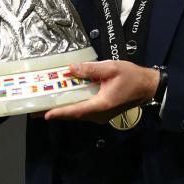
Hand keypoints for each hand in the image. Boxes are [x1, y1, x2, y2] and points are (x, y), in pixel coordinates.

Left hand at [44, 61, 158, 123]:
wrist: (147, 86)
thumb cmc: (132, 77)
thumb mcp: (111, 68)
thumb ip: (91, 69)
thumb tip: (71, 69)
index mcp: (101, 104)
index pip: (76, 110)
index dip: (60, 112)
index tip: (45, 115)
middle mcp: (99, 114)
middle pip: (74, 114)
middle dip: (55, 111)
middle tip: (36, 108)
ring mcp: (101, 115)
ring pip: (78, 113)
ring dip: (63, 109)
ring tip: (46, 103)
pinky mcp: (102, 112)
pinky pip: (84, 110)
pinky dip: (72, 106)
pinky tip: (65, 99)